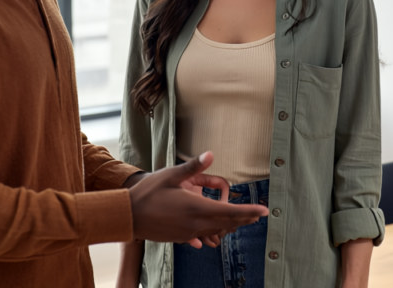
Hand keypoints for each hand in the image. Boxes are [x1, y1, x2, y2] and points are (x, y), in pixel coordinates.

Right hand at [128, 151, 267, 246]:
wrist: (127, 216)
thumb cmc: (148, 193)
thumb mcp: (170, 175)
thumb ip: (193, 166)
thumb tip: (211, 154)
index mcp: (196, 208)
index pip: (229, 212)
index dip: (249, 211)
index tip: (264, 211)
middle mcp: (195, 223)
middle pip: (226, 223)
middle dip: (244, 219)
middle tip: (258, 215)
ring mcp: (187, 233)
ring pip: (216, 231)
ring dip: (230, 226)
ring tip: (242, 221)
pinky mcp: (180, 237)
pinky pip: (203, 235)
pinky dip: (215, 231)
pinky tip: (217, 230)